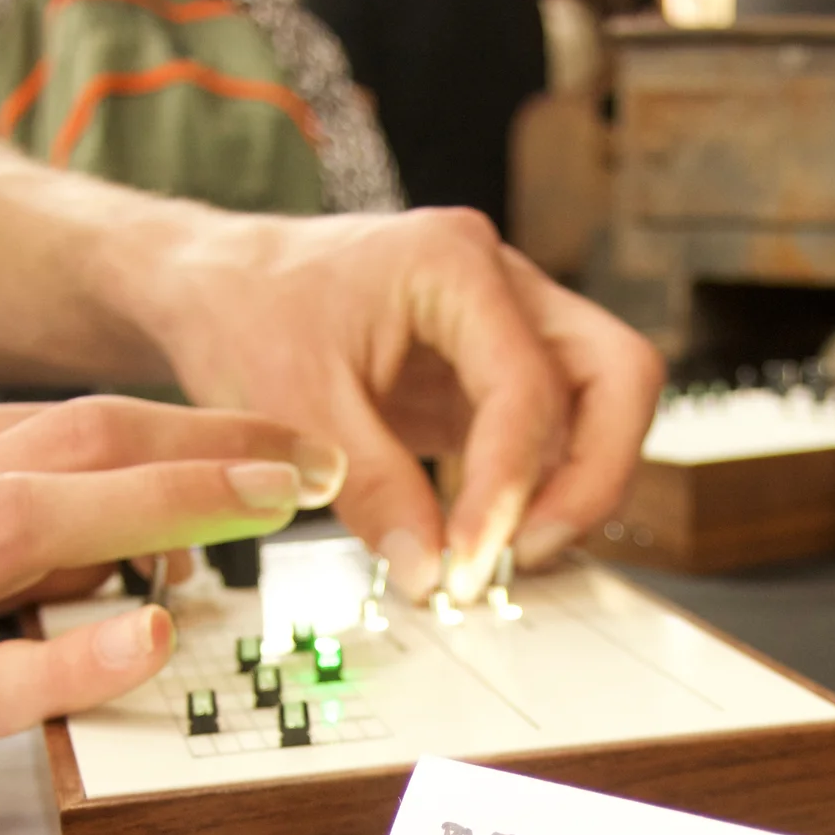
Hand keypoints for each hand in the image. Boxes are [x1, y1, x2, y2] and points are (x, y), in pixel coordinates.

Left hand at [108, 206, 664, 601]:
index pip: (528, 386)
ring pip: (601, 404)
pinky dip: (536, 488)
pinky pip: (554, 433)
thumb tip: (430, 571)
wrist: (216, 285)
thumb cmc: (245, 311)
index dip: (510, 486)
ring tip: (501, 551)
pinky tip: (485, 534)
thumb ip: (372, 489)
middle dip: (593, 475)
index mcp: (453, 263)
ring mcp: (506, 327)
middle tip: (530, 551)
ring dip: (573, 485)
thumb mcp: (293, 406)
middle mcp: (501, 285)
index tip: (470, 561)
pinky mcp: (491, 375)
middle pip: (618, 375)